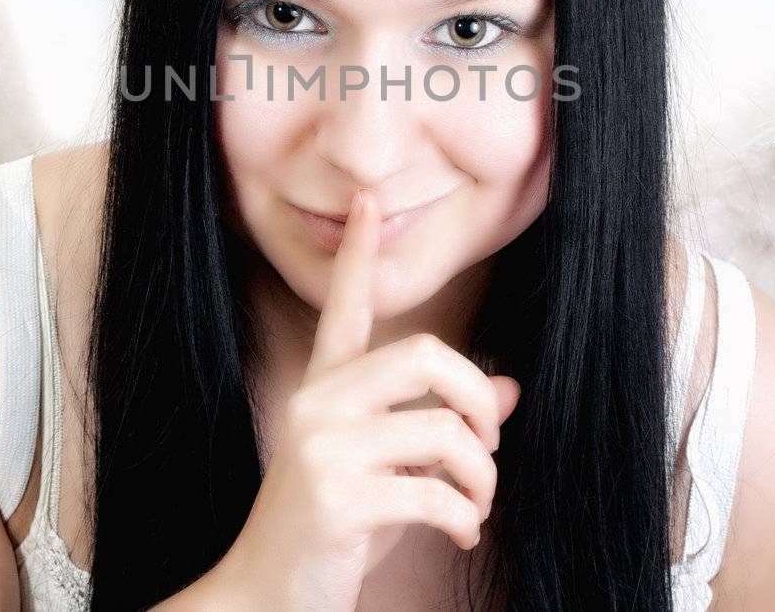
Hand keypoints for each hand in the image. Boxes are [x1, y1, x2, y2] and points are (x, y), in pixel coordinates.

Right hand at [208, 189, 521, 611]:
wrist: (264, 599)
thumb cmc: (329, 534)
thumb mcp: (387, 471)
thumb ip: (439, 427)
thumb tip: (510, 391)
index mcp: (322, 392)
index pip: (344, 310)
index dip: (360, 256)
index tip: (369, 202)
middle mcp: (316, 407)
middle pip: (425, 355)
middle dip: (478, 397)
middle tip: (490, 442)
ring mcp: (323, 450)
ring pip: (443, 430)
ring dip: (482, 476)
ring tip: (476, 505)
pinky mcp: (336, 499)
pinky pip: (436, 491)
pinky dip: (465, 517)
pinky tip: (461, 534)